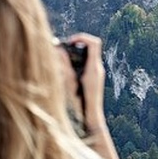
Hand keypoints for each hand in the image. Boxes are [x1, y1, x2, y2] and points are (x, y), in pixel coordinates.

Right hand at [56, 33, 121, 158]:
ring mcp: (96, 75)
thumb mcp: (69, 84)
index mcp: (94, 68)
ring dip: (74, 54)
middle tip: (62, 49)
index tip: (69, 41)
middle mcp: (98, 70)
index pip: (94, 42)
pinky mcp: (92, 80)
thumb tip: (59, 50)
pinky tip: (65, 70)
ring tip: (61, 58)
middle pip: (90, 47)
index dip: (81, 37)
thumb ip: (64, 66)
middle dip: (75, 45)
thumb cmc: (80, 106)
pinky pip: (85, 64)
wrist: (90, 121)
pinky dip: (75, 63)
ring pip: (87, 55)